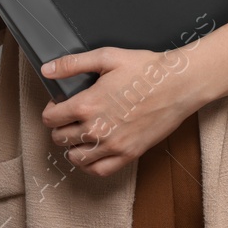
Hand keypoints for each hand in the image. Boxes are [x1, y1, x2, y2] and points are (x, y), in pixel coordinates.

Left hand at [39, 46, 201, 177]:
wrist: (178, 84)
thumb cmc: (146, 69)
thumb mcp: (107, 57)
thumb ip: (73, 64)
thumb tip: (48, 70)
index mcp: (87, 104)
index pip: (51, 119)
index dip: (51, 111)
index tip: (58, 106)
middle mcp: (96, 129)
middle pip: (60, 139)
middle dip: (60, 127)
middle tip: (70, 118)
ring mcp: (113, 145)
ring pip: (75, 158)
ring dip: (72, 147)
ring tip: (79, 135)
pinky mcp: (128, 154)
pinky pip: (99, 170)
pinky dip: (89, 165)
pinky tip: (92, 153)